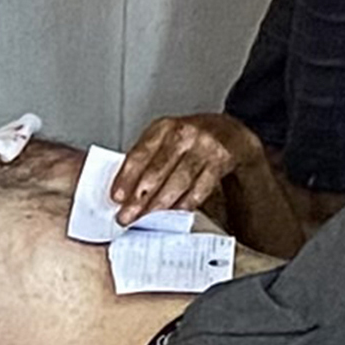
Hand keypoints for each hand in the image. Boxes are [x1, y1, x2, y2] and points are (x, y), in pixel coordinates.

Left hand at [106, 113, 266, 224]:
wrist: (228, 133)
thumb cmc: (190, 139)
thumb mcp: (166, 139)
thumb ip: (147, 159)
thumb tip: (124, 191)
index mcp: (164, 127)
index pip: (140, 153)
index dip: (126, 177)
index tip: (116, 197)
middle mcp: (184, 134)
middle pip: (158, 170)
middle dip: (139, 197)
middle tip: (126, 216)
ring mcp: (204, 147)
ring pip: (178, 181)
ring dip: (159, 204)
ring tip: (146, 218)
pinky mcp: (220, 162)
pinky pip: (199, 189)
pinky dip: (184, 204)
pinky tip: (172, 213)